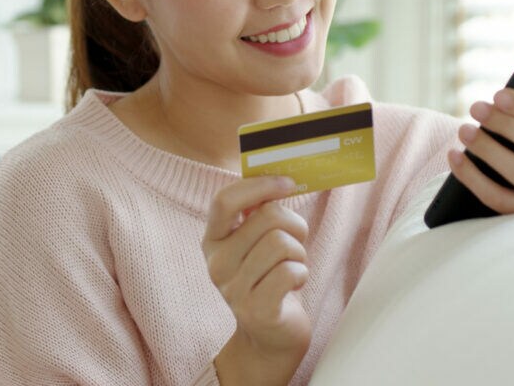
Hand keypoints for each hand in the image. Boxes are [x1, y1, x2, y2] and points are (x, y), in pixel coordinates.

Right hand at [203, 175, 311, 385]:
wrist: (269, 337)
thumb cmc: (268, 279)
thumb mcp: (254, 244)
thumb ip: (257, 213)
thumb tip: (278, 177)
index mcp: (212, 241)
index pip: (224, 201)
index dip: (258, 186)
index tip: (286, 183)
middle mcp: (216, 264)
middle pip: (267, 218)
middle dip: (294, 226)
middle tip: (295, 243)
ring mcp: (233, 289)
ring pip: (282, 243)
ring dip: (299, 254)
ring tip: (292, 268)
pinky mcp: (256, 310)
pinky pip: (290, 271)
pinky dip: (301, 273)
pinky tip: (293, 284)